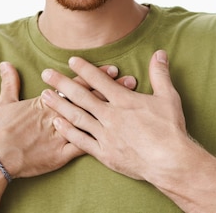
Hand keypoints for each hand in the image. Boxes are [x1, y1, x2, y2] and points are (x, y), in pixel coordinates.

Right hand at [0, 61, 137, 178]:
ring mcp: (62, 134)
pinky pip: (84, 147)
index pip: (76, 85)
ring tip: (132, 105)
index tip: (112, 69)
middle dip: (112, 90)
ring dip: (112, 112)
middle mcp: (57, 115)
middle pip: (90, 99)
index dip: (95, 77)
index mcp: (46, 101)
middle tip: (131, 81)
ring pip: (93, 121)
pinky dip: (101, 142)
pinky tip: (118, 138)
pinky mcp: (61, 154)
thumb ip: (10, 82)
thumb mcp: (4, 102)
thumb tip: (6, 64)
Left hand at [40, 50, 193, 181]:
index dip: (84, 69)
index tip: (71, 60)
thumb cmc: (171, 130)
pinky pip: (81, 141)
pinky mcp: (105, 153)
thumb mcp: (168, 97)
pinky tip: (56, 123)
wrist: (171, 162)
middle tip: (45, 73)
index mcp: (124, 101)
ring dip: (59, 105)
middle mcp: (111, 116)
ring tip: (44, 96)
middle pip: (81, 96)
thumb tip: (159, 52)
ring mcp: (106, 135)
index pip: (99, 80)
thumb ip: (159, 74)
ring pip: (77, 117)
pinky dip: (68, 131)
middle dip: (62, 83)